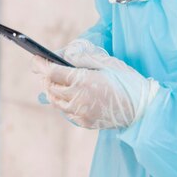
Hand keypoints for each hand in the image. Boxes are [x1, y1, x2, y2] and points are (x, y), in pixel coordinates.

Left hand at [31, 51, 159, 129]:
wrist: (141, 107)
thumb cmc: (126, 80)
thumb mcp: (107, 62)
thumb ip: (83, 58)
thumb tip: (65, 55)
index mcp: (82, 80)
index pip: (52, 72)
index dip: (41, 64)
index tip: (35, 58)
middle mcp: (77, 98)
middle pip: (50, 87)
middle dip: (45, 76)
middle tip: (44, 67)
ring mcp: (80, 112)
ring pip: (55, 101)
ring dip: (51, 89)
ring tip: (54, 80)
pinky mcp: (84, 122)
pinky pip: (65, 111)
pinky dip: (62, 101)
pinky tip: (68, 93)